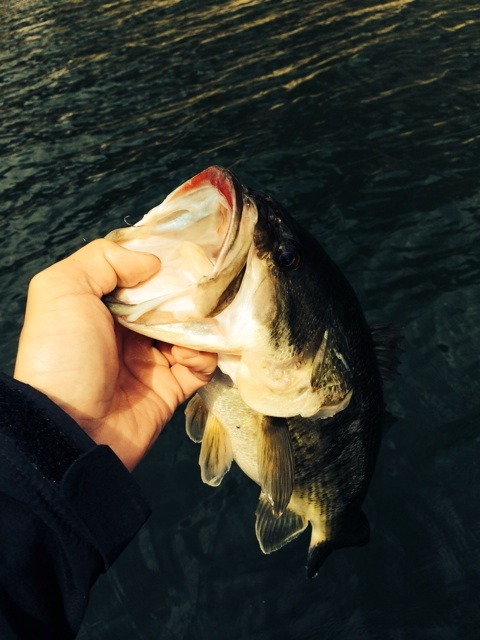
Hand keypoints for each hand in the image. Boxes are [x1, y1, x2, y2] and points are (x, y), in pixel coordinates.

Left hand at [14, 239, 216, 469]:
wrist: (71, 428)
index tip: (188, 252)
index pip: (141, 274)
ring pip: (191, 329)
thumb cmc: (63, 354)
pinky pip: (200, 364)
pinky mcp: (172, 386)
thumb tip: (152, 262)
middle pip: (171, 299)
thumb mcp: (61, 290)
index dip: (164, 261)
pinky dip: (203, 355)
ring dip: (200, 323)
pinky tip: (190, 354)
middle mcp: (129, 329)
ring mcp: (152, 359)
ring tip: (197, 323)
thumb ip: (102, 259)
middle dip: (189, 291)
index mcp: (103, 305)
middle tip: (205, 286)